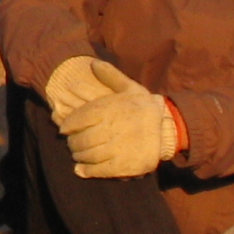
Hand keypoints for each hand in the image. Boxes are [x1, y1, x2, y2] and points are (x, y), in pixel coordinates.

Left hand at [45, 56, 177, 179]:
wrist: (169, 128)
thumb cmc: (144, 107)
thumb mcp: (130, 87)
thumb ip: (110, 76)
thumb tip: (92, 63)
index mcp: (108, 110)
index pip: (77, 119)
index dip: (67, 125)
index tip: (65, 129)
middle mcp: (111, 129)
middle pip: (80, 139)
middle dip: (72, 142)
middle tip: (71, 143)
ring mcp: (117, 149)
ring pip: (88, 155)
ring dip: (78, 156)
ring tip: (78, 154)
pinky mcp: (125, 166)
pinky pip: (99, 170)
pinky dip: (87, 171)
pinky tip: (81, 169)